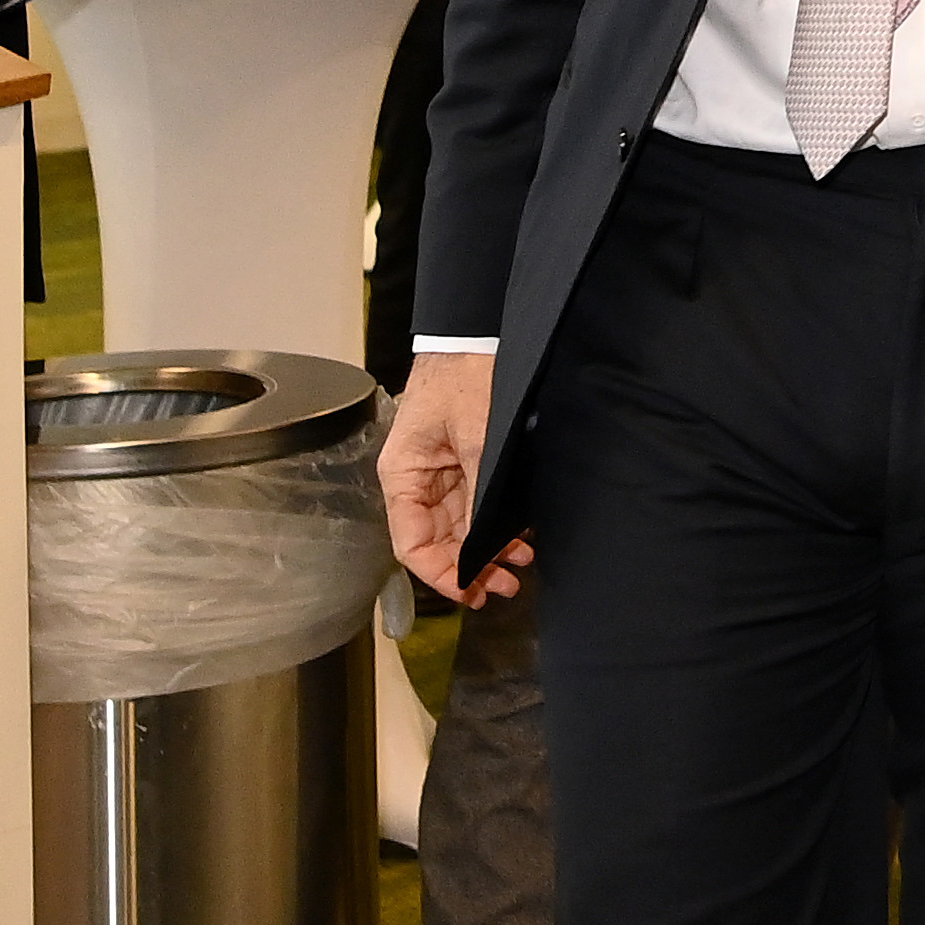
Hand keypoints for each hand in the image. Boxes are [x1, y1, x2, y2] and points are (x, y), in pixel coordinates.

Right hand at [380, 351, 533, 605]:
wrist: (478, 333)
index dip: (440, 574)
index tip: (472, 591)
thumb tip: (482, 545)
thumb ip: (478, 493)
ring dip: (488, 549)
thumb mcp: (476, 436)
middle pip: (438, 541)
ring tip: (520, 564)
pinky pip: (477, 504)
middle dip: (472, 567)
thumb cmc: (465, 376)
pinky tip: (521, 536)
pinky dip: (496, 523)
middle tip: (507, 586)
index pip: (410, 544)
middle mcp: (418, 480)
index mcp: (403, 475)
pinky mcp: (465, 462)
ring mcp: (442, 472)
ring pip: (461, 527)